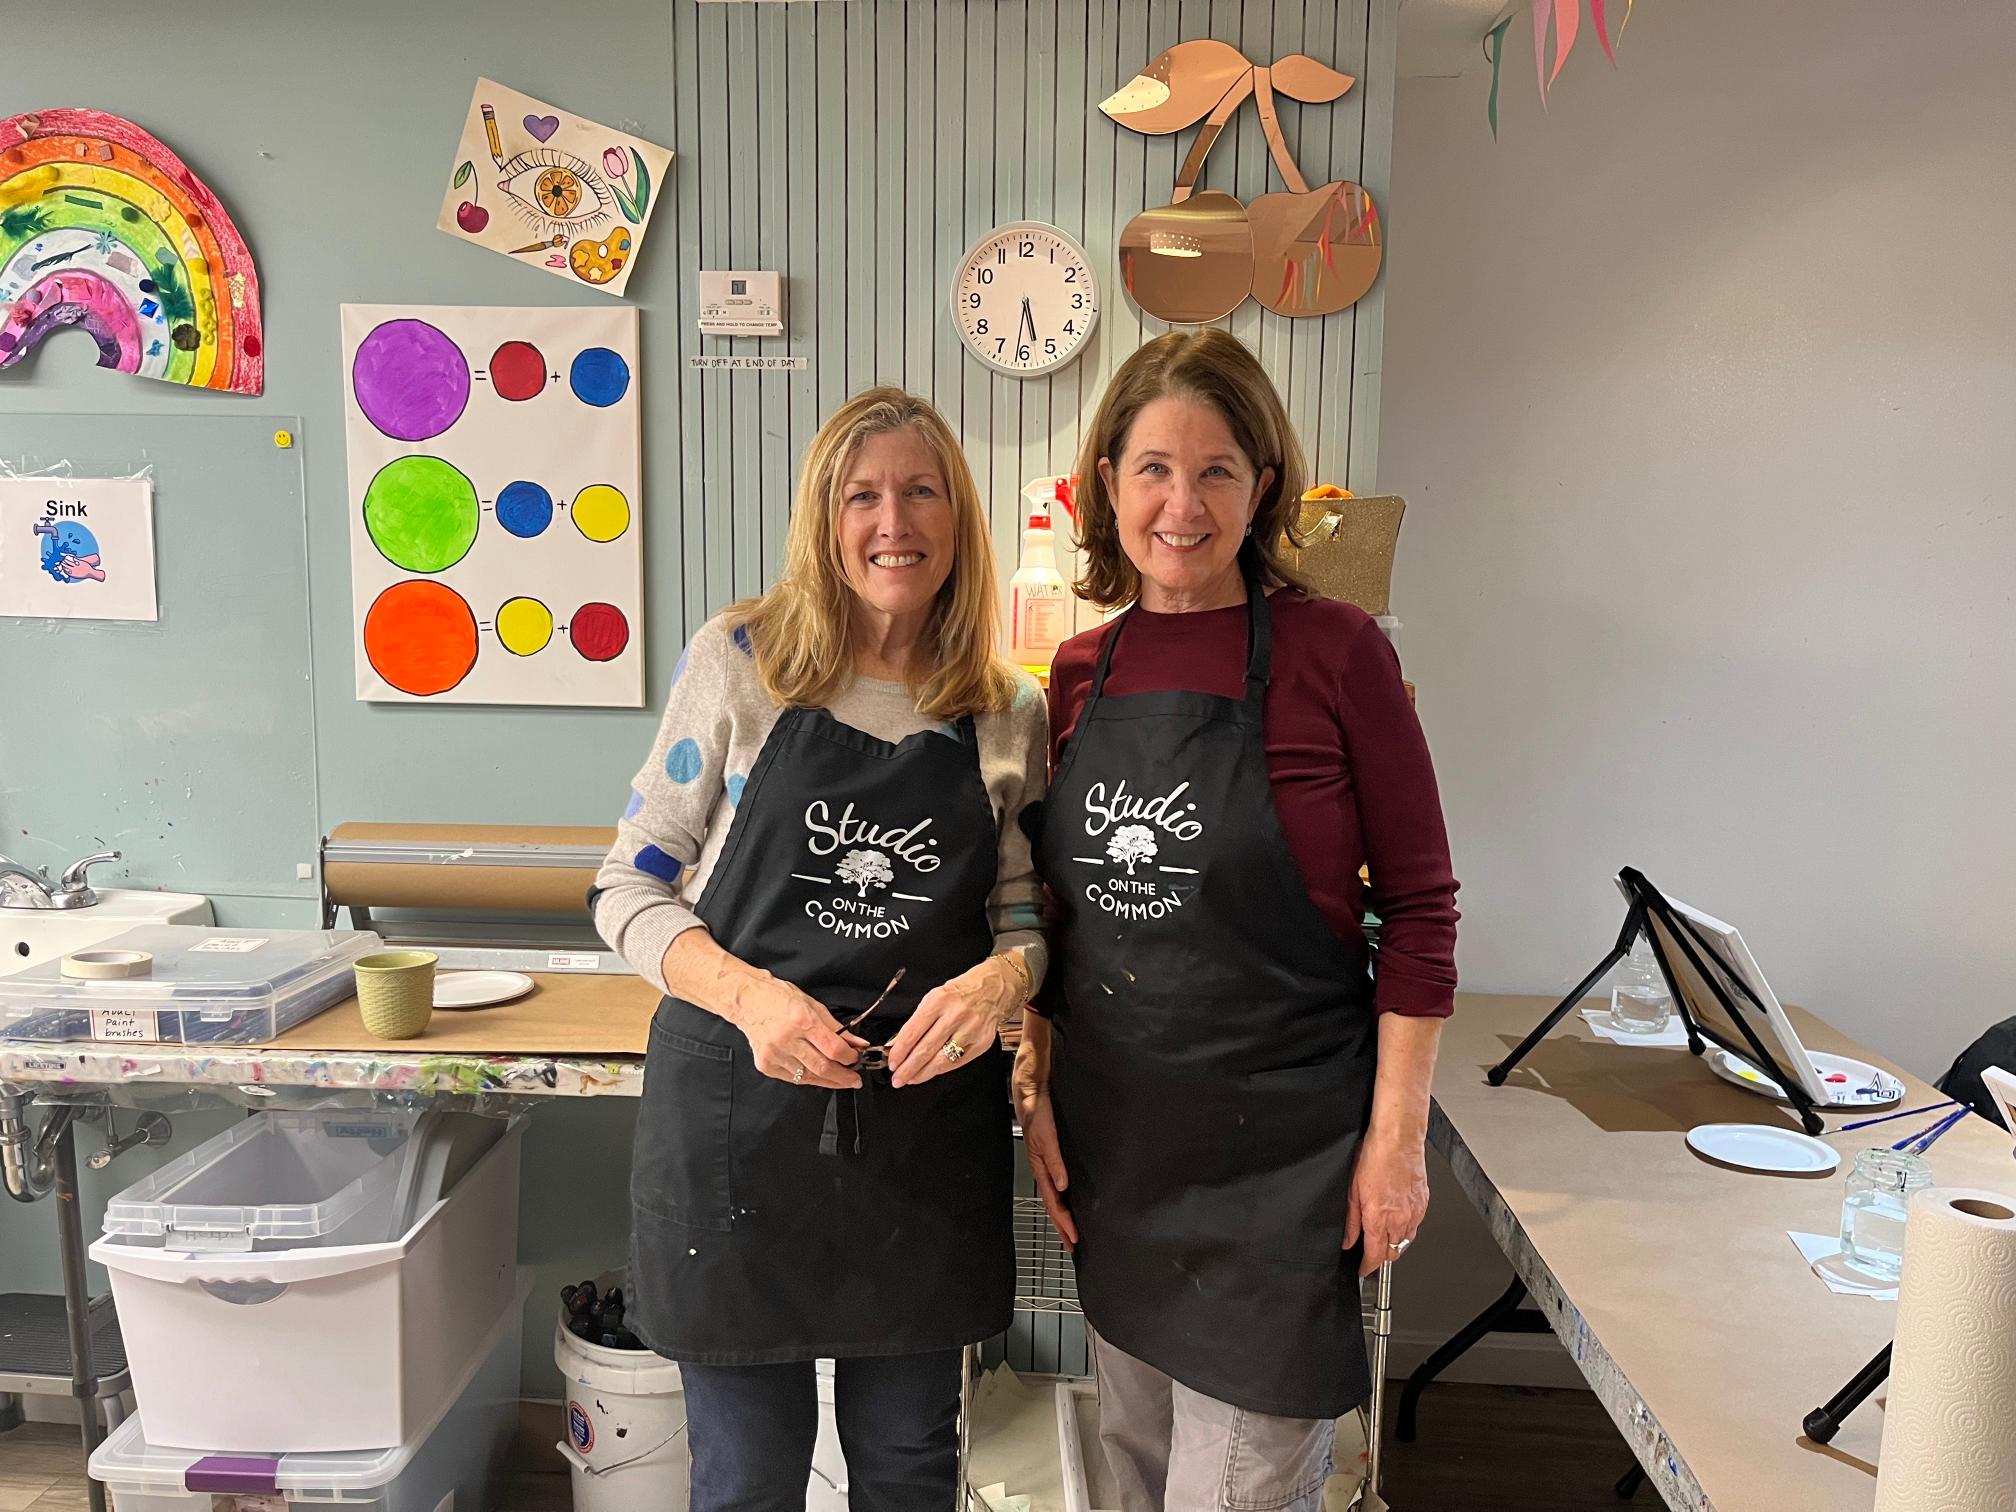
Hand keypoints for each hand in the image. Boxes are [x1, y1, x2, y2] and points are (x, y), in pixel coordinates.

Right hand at [726, 973, 861, 1089]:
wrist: (747, 1000)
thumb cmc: (778, 998)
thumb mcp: (813, 1005)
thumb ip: (836, 1028)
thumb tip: (857, 1043)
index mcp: (802, 1021)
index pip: (833, 1048)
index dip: (849, 1057)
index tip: (855, 1058)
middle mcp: (787, 1039)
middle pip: (822, 1067)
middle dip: (843, 1077)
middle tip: (853, 1079)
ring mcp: (774, 1054)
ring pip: (808, 1077)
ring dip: (827, 1080)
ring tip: (839, 1079)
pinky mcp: (766, 1065)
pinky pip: (792, 1078)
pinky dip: (807, 1078)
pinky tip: (816, 1075)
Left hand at [885, 956, 1019, 1087]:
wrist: (993, 988)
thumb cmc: (960, 993)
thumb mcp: (934, 997)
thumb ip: (918, 1020)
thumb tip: (901, 1045)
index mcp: (939, 1001)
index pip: (913, 1032)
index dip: (900, 1051)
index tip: (892, 1062)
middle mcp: (955, 1015)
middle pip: (926, 1049)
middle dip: (908, 1068)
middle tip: (897, 1078)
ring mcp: (970, 1030)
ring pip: (941, 1059)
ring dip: (922, 1073)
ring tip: (911, 1079)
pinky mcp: (981, 1042)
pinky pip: (957, 1062)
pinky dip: (941, 1070)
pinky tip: (930, 1072)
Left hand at [1013, 1033, 1075, 1250]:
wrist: (1031, 1064)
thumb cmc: (1042, 1091)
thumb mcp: (1053, 1121)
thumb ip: (1060, 1143)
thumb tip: (1072, 1168)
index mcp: (1042, 1154)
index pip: (1051, 1193)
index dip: (1061, 1217)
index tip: (1072, 1239)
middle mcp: (1038, 1151)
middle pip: (1048, 1194)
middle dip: (1061, 1221)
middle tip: (1074, 1244)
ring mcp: (1037, 1138)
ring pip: (1046, 1179)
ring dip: (1058, 1205)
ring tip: (1070, 1226)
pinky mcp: (1040, 1121)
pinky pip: (1049, 1148)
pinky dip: (1055, 1167)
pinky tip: (1064, 1184)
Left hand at [1343, 1129, 1428, 1276]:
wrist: (1398, 1139)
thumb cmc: (1374, 1157)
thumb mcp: (1352, 1190)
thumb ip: (1351, 1221)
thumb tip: (1348, 1240)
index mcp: (1379, 1219)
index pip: (1376, 1256)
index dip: (1368, 1267)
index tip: (1363, 1269)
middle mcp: (1400, 1220)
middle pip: (1393, 1253)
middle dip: (1381, 1255)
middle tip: (1371, 1250)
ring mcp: (1414, 1212)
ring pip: (1406, 1240)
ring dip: (1395, 1242)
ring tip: (1384, 1233)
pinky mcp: (1424, 1203)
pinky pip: (1416, 1224)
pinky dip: (1407, 1227)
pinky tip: (1398, 1216)